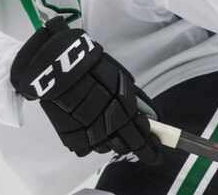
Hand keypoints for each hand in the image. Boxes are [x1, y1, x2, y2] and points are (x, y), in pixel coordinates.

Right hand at [10, 16, 161, 164]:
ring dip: (111, 140)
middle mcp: (111, 129)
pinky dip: (90, 140)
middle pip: (127, 147)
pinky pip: (87, 148)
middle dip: (134, 144)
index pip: (143, 139)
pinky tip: (88, 127)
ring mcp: (91, 137)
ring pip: (107, 148)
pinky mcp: (74, 140)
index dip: (151, 147)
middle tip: (135, 140)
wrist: (61, 70)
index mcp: (126, 113)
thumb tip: (151, 115)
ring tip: (106, 125)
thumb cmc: (94, 69)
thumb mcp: (122, 80)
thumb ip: (137, 101)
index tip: (156, 149)